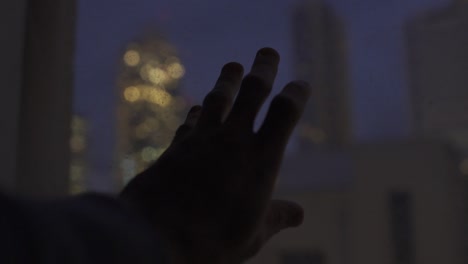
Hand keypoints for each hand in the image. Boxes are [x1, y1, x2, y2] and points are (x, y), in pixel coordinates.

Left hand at [120, 48, 309, 263]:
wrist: (154, 237)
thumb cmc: (211, 243)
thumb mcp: (252, 236)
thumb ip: (276, 218)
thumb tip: (300, 214)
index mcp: (260, 160)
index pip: (284, 113)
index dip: (296, 93)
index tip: (301, 83)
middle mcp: (232, 141)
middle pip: (252, 92)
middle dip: (263, 68)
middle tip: (267, 52)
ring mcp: (200, 140)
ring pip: (218, 99)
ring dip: (227, 80)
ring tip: (233, 66)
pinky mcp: (175, 147)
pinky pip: (190, 122)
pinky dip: (198, 112)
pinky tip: (199, 108)